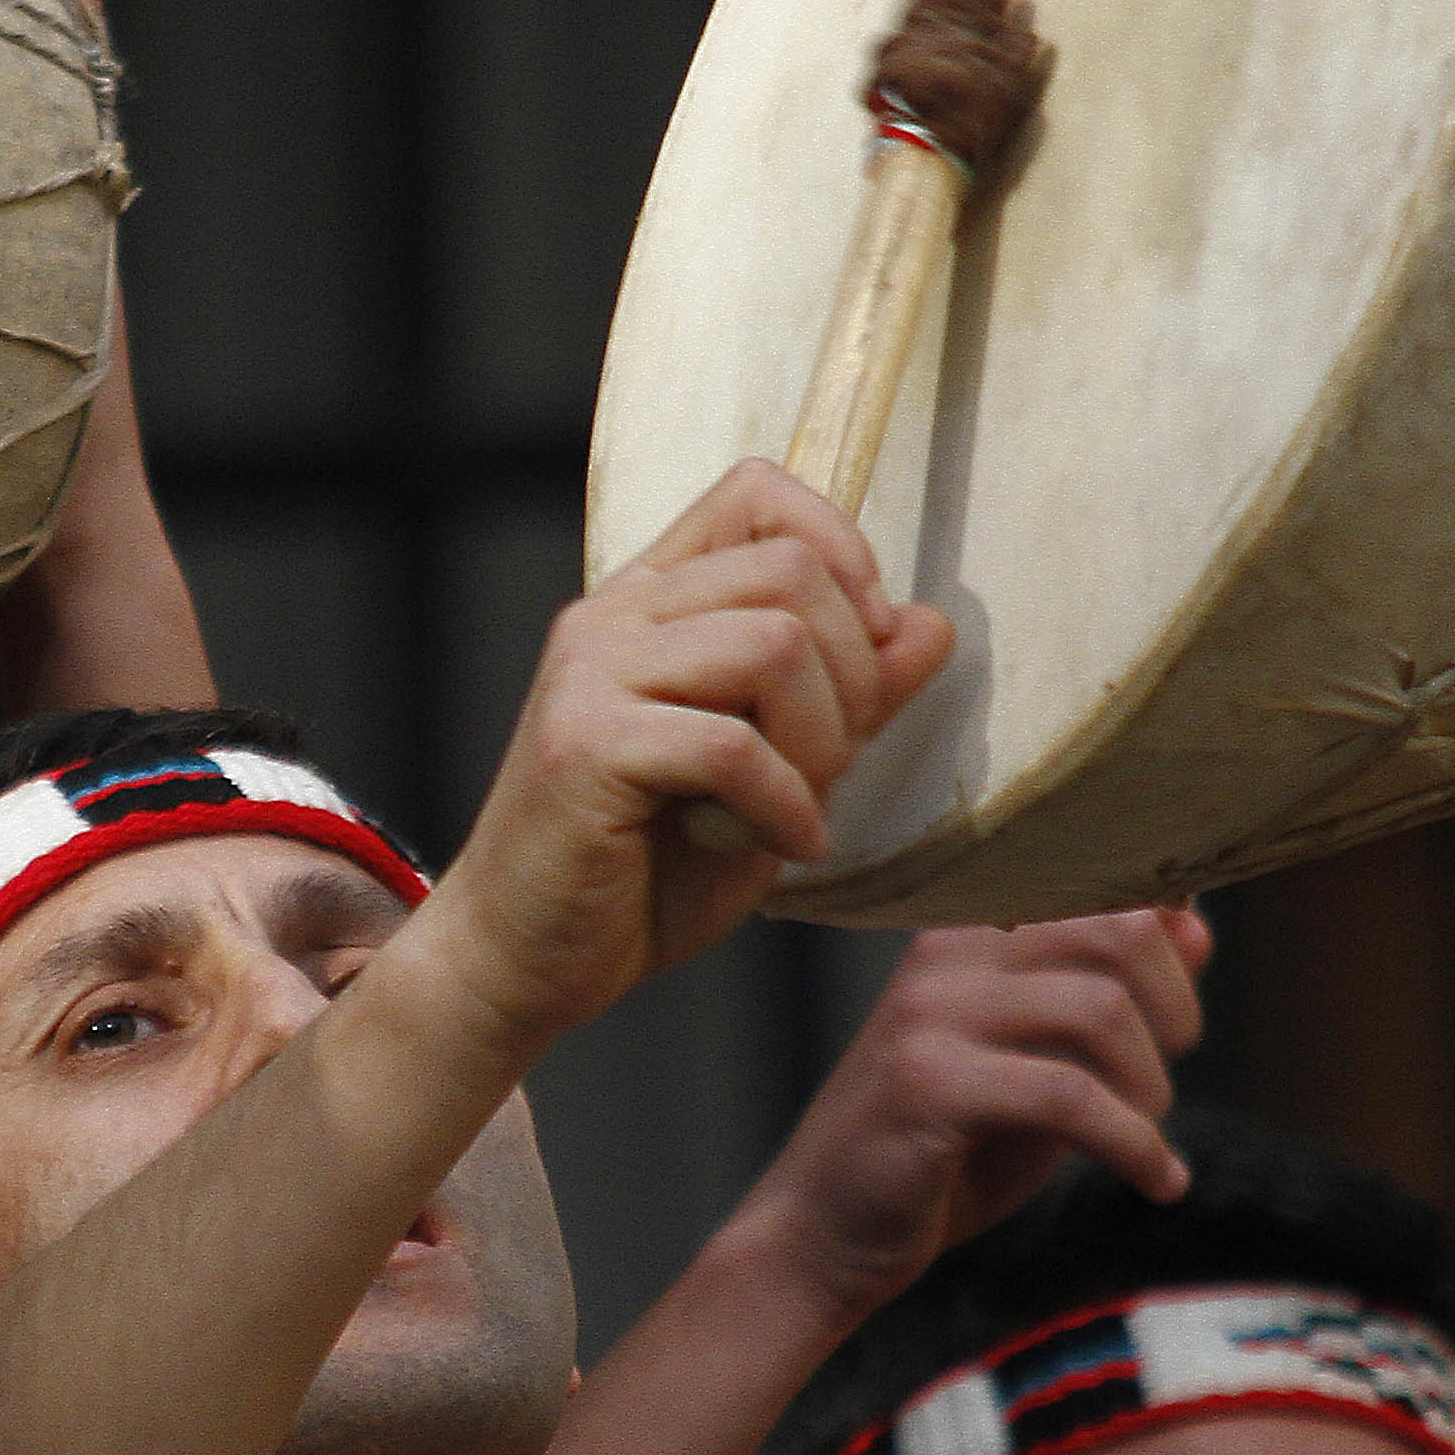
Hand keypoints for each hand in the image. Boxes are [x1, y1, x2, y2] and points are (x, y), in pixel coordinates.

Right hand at [418, 461, 954, 1044]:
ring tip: (796, 810)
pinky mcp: (585, 744)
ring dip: (819, 742)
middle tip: (830, 764)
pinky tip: (776, 844)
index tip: (862, 650)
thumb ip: (846, 698)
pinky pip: (732, 744)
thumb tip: (929, 625)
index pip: (758, 493)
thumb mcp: (776, 773)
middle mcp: (613, 616)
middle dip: (851, 675)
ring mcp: (591, 673)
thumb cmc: (645, 872)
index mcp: (650, 602)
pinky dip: (783, 804)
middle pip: (792, 571)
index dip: (840, 550)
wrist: (525, 961)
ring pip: (773, 644)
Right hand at [736, 913, 1207, 1324]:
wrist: (821, 1234)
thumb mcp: (1038, 1064)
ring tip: (1144, 1136)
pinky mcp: (928, 1085)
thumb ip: (1107, 993)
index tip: (1182, 1012)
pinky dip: (1135, 1145)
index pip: (1102, 883)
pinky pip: (1070, 1096)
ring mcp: (930, 1014)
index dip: (1169, 942)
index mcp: (969, 933)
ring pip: (1099, 1009)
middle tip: (1163, 1080)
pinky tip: (1157, 1179)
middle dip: (1173, 1009)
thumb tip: (1194, 921)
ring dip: (1149, 1086)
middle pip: (1115, 931)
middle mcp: (946, 954)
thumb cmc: (936, 1151)